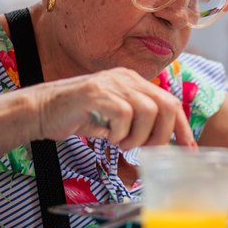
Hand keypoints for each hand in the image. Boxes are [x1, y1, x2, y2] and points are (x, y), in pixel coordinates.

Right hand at [31, 67, 194, 149]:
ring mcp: (112, 84)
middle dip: (161, 135)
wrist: (40, 110)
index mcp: (133, 82)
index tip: (188, 148)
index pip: (170, 102)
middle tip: (145, 149)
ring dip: (138, 136)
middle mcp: (126, 78)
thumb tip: (160, 147)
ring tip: (121, 143)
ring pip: (148, 111)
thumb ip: (136, 125)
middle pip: (166, 105)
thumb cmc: (76, 117)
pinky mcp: (97, 93)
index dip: (182, 127)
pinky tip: (107, 136)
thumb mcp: (113, 119)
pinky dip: (120, 133)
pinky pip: (124, 115)